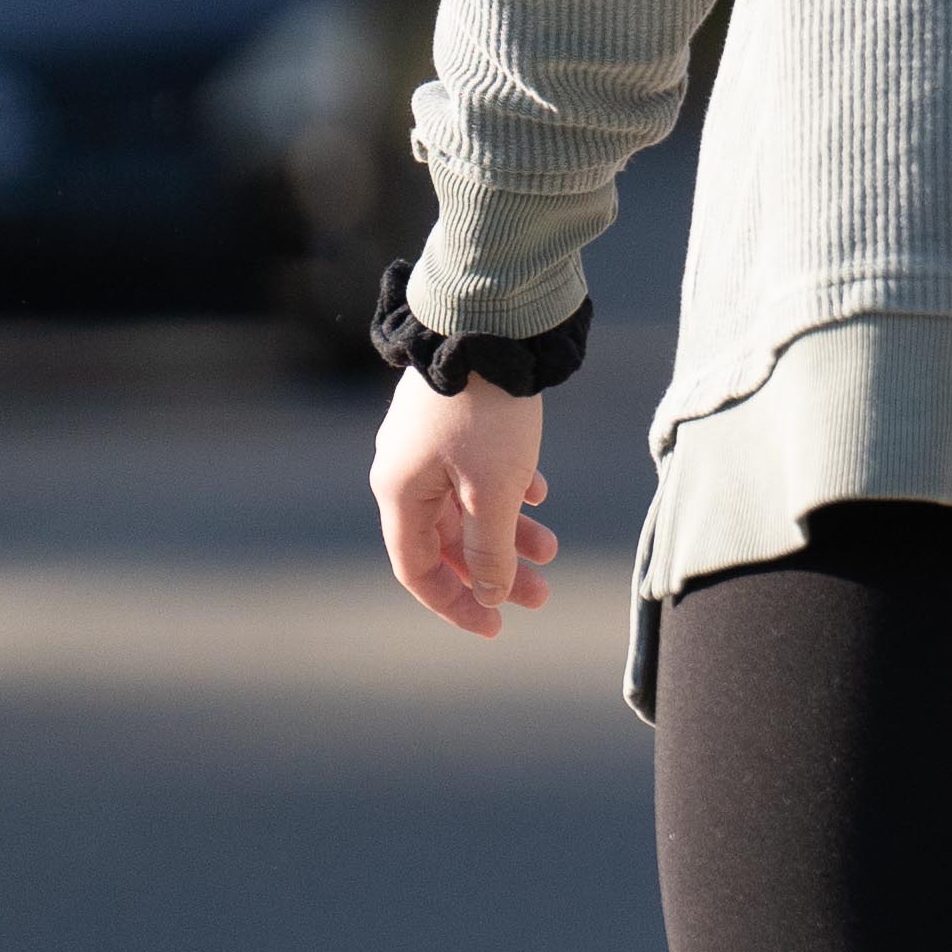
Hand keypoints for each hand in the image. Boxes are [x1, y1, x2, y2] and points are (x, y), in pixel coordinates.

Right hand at [372, 375, 557, 637]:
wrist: (492, 323)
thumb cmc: (487, 412)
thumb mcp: (494, 490)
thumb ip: (488, 548)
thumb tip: (488, 592)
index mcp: (399, 494)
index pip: (416, 570)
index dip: (453, 603)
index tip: (494, 628)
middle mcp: (404, 470)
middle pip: (446, 540)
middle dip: (493, 570)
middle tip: (541, 595)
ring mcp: (427, 441)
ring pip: (465, 503)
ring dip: (507, 529)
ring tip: (552, 549)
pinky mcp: (454, 416)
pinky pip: (476, 468)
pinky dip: (507, 487)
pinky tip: (539, 492)